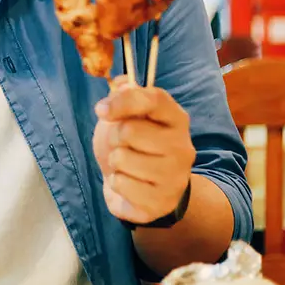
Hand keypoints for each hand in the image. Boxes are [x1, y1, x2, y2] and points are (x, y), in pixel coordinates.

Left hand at [93, 80, 194, 224]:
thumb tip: (121, 83)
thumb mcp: (128, 116)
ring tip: (127, 165)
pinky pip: (120, 184)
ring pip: (121, 158)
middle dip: (114, 136)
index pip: (153, 99)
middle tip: (121, 144)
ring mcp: (175, 177)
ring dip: (114, 161)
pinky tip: (130, 184)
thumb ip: (124, 95)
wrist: (149, 189)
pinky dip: (116, 183)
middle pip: (130, 130)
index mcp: (176, 119)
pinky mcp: (162, 202)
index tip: (101, 110)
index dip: (123, 101)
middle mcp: (183, 147)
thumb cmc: (136, 145)